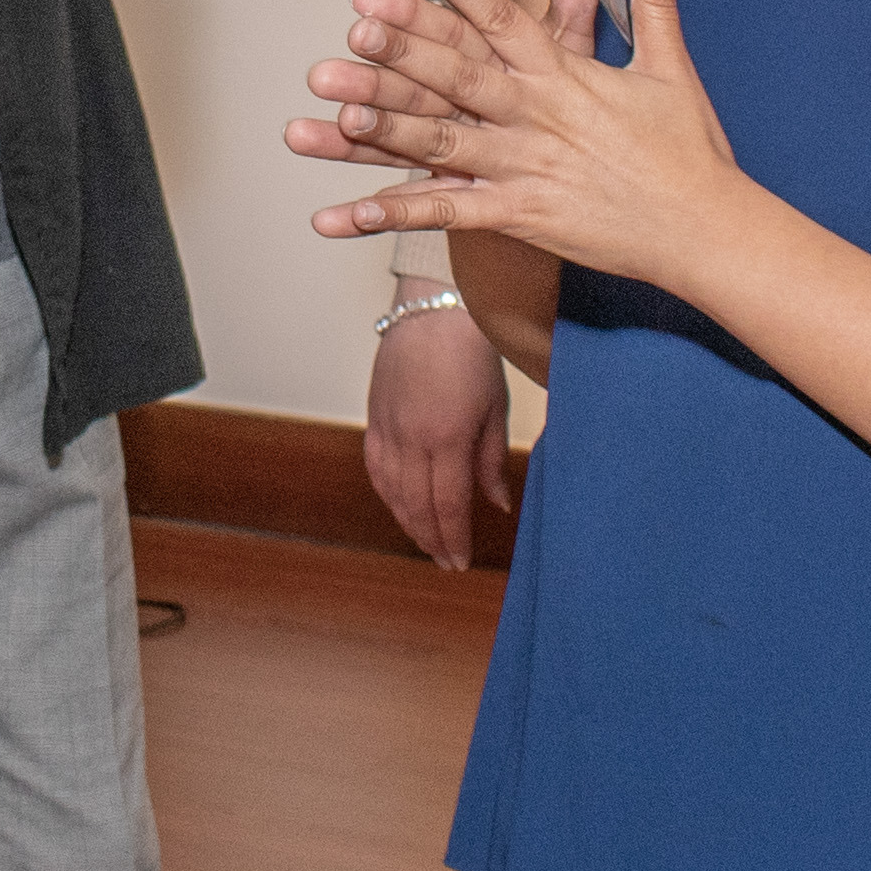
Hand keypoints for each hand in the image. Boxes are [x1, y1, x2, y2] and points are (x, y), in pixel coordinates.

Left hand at [284, 0, 741, 289]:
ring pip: (440, 141)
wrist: (708, 230)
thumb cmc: (689, 150)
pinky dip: (392, 214)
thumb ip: (651, 1)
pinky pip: (445, 213)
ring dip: (382, 124)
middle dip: (403, 49)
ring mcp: (523, 168)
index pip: (507, 21)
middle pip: (460, 75)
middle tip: (354, 24)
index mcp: (566, 76)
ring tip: (330, 108)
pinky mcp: (520, 217)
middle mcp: (537, 116)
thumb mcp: (669, 68)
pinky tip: (341, 214)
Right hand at [365, 304, 509, 568]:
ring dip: (407, 522)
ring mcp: (387, 427)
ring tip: (426, 541)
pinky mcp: (374, 415)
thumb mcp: (495, 407)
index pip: (447, 505)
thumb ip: (491, 460)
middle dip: (432, 539)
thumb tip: (497, 504)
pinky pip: (375, 466)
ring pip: (391, 491)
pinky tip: (398, 505)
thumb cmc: (472, 351)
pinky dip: (385, 493)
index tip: (461, 561)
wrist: (433, 308)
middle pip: (416, 505)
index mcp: (446, 437)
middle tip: (447, 562)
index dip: (454, 539)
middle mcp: (411, 438)